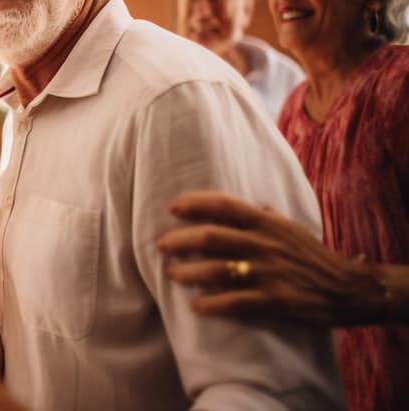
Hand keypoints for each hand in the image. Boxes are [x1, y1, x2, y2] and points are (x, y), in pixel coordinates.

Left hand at [157, 191, 386, 326]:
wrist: (349, 288)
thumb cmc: (315, 256)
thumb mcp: (292, 229)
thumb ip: (268, 217)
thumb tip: (252, 204)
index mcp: (267, 223)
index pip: (225, 206)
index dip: (196, 203)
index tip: (173, 206)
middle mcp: (264, 244)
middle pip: (212, 236)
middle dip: (181, 240)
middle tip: (161, 244)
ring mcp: (268, 272)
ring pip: (218, 269)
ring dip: (190, 272)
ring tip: (172, 274)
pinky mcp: (274, 299)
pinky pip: (236, 302)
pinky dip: (214, 304)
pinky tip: (197, 306)